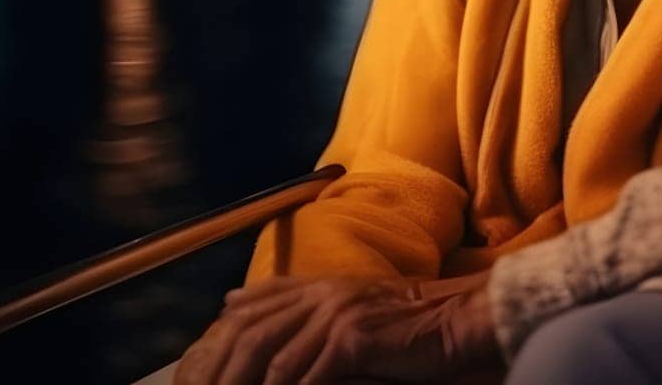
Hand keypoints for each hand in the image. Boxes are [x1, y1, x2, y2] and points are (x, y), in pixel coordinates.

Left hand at [175, 273, 499, 383]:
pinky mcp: (351, 337)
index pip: (256, 304)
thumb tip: (242, 304)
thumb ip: (313, 308)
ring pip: (271, 359)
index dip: (221, 334)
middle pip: (251, 333)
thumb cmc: (415, 327)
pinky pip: (304, 376)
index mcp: (325, 285)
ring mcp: (337, 312)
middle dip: (221, 370)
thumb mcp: (359, 310)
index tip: (199, 366)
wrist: (463, 323)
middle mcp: (325, 293)